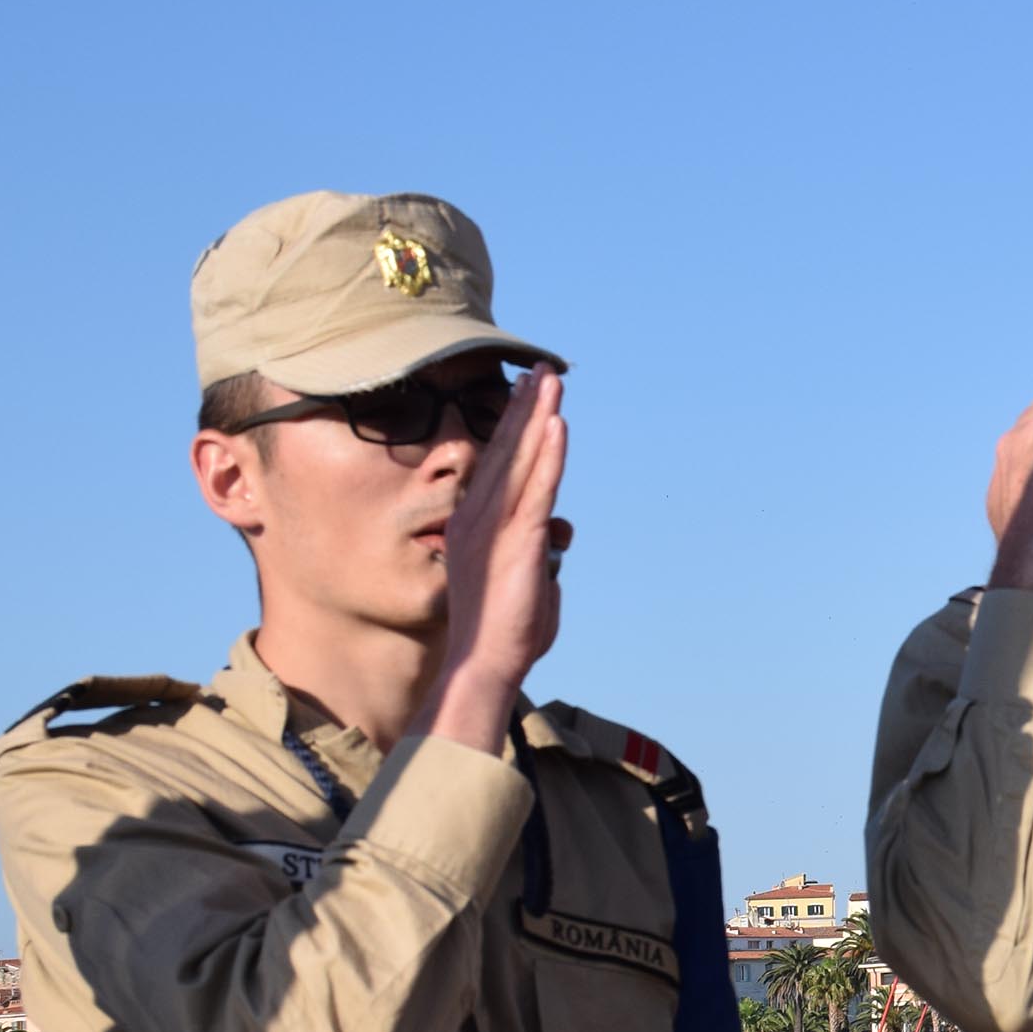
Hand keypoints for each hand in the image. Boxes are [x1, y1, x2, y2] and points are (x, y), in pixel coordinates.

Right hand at [425, 367, 566, 752]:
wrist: (482, 662)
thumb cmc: (504, 632)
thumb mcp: (525, 582)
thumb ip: (537, 556)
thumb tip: (555, 546)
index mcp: (475, 523)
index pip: (497, 464)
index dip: (512, 426)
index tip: (524, 394)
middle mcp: (480, 515)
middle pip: (506, 448)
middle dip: (524, 406)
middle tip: (539, 370)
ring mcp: (496, 524)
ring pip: (522, 458)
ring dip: (537, 415)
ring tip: (549, 379)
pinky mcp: (518, 539)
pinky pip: (538, 487)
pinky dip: (549, 455)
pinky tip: (557, 424)